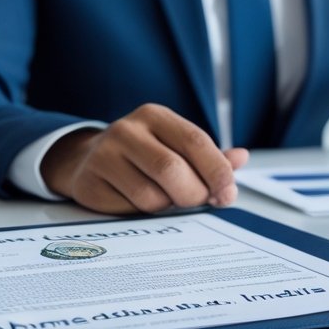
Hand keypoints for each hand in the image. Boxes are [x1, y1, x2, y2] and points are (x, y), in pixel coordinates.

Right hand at [41, 104, 248, 214]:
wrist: (87, 160)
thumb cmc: (144, 153)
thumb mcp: (176, 145)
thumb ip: (210, 155)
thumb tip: (241, 158)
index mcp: (155, 116)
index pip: (195, 141)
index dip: (217, 170)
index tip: (228, 192)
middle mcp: (127, 130)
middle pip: (172, 169)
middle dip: (195, 193)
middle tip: (201, 201)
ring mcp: (103, 155)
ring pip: (151, 195)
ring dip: (168, 205)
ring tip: (167, 198)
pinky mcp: (89, 182)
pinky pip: (129, 209)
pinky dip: (144, 212)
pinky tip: (140, 201)